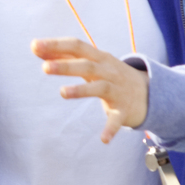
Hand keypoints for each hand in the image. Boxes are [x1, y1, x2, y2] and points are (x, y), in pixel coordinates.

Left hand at [32, 37, 148, 144]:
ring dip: (81, 90)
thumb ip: (64, 55)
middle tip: (44, 68)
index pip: (77, 46)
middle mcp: (109, 71)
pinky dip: (110, 129)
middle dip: (66, 66)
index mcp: (99, 57)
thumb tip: (34, 47)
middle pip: (87, 65)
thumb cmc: (111, 75)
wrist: (151, 93)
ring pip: (99, 87)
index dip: (56, 45)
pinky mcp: (124, 110)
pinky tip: (103, 139)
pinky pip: (117, 120)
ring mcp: (118, 90)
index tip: (34, 46)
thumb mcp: (91, 62)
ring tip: (62, 93)